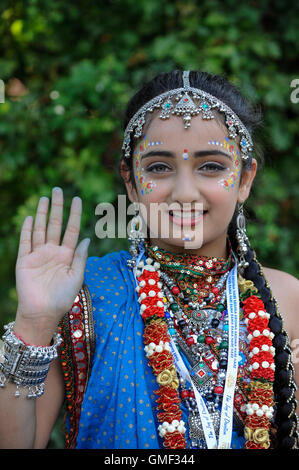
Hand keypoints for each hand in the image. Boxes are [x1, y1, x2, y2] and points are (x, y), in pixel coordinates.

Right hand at [15, 187, 89, 333]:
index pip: (72, 230)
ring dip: (41, 214)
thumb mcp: (77, 276)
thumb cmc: (63, 298)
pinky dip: (26, 230)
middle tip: (58, 190)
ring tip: (44, 198)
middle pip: (54, 224)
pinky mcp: (24, 261)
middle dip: (57, 208)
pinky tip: (29, 217)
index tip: (77, 199)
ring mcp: (38, 255)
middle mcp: (52, 252)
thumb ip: (80, 257)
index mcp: (67, 255)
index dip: (74, 214)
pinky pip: (25, 242)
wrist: (43, 313)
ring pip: (40, 229)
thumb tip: (88, 238)